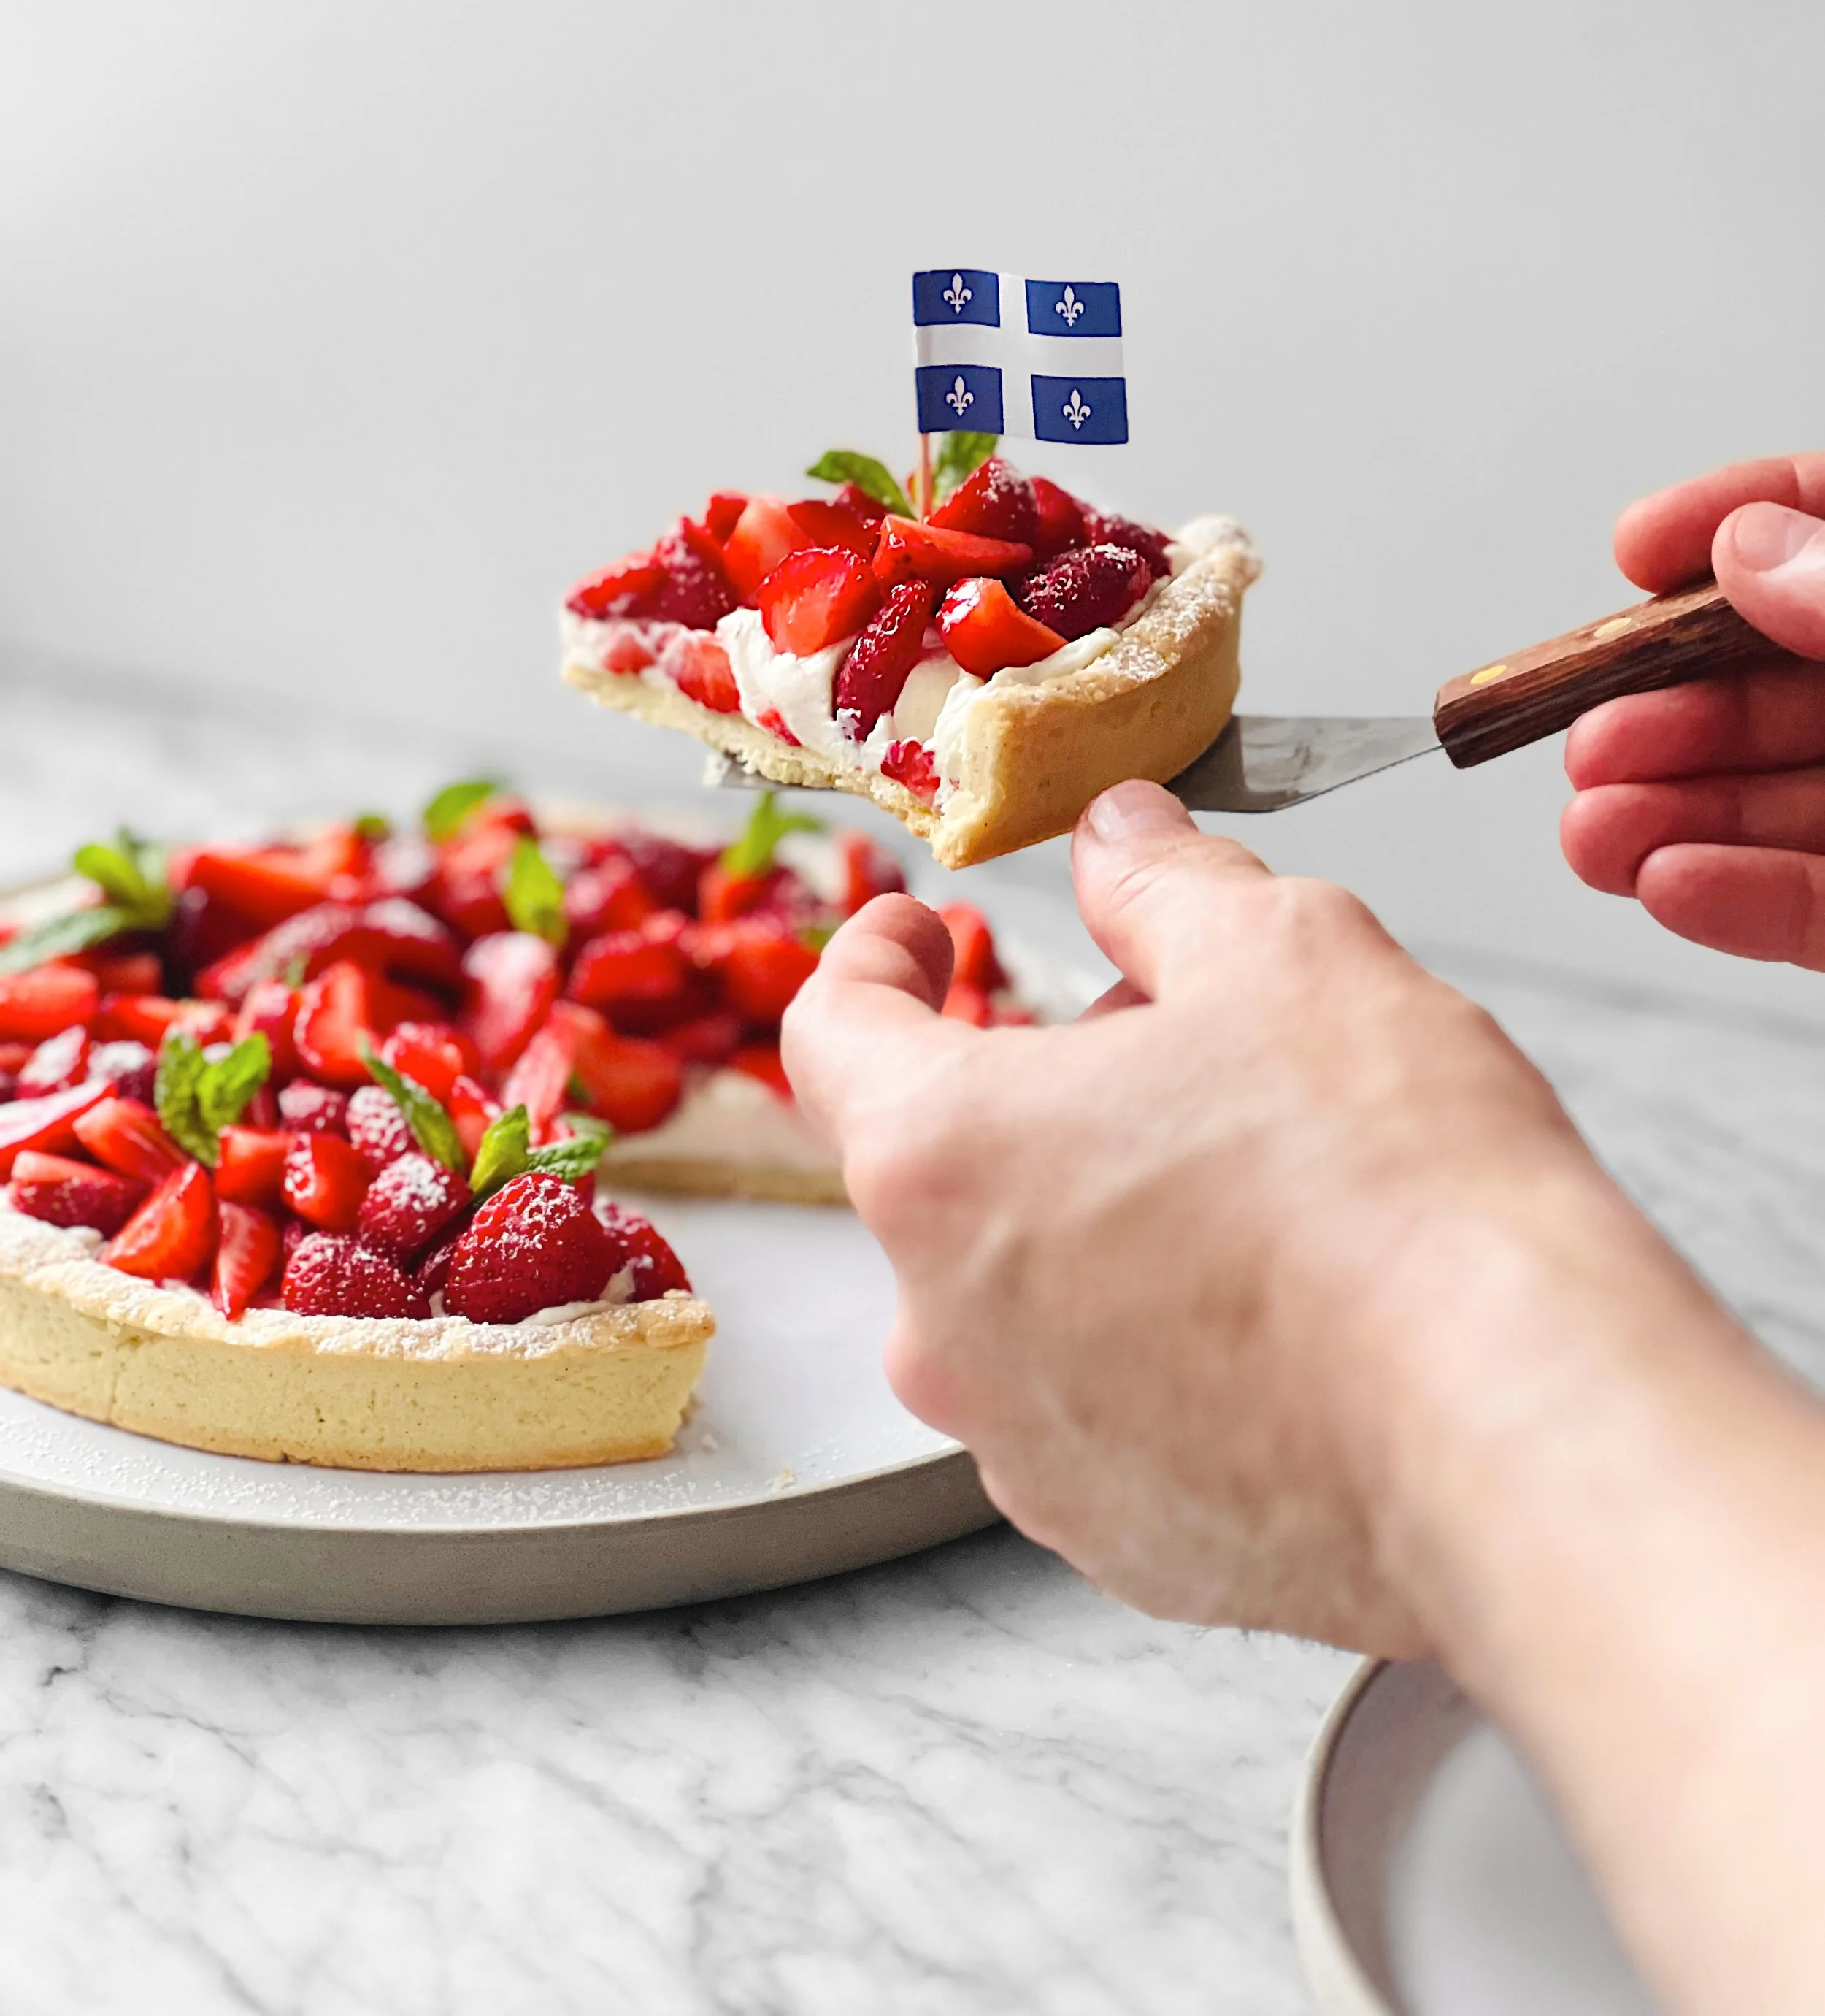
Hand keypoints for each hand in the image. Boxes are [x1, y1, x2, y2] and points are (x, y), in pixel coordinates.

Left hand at [781, 782, 1654, 1653]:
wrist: (1519, 1430)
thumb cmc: (1392, 1195)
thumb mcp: (1279, 952)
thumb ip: (1162, 883)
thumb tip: (1117, 839)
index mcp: (940, 1160)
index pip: (833, 1032)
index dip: (876, 959)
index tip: (922, 934)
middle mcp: (944, 1326)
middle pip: (951, 1163)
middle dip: (1046, 1086)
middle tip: (1185, 1044)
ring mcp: (1026, 1449)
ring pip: (1028, 1291)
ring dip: (1104, 1219)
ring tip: (1264, 1181)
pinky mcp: (1123, 1540)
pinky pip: (1107, 1407)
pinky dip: (1165, 1347)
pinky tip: (1290, 1313)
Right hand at [1561, 452, 1824, 963]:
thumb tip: (1751, 549)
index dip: (1735, 520)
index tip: (1637, 545)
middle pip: (1783, 679)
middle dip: (1668, 707)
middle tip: (1587, 734)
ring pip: (1788, 803)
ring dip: (1674, 816)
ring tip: (1591, 832)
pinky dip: (1742, 902)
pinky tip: (1667, 886)